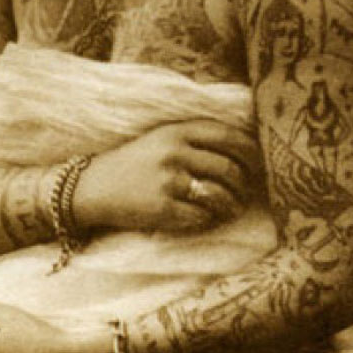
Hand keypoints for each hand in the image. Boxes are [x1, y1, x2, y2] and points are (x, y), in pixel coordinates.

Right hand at [74, 119, 261, 234]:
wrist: (94, 186)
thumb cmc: (135, 162)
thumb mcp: (162, 138)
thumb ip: (196, 137)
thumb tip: (243, 148)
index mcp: (177, 131)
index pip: (228, 137)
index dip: (250, 151)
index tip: (257, 163)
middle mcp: (175, 152)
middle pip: (229, 168)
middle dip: (243, 184)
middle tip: (245, 193)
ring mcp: (168, 181)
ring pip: (220, 195)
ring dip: (232, 205)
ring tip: (232, 208)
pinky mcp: (162, 209)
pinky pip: (201, 218)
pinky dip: (209, 221)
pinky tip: (206, 219)